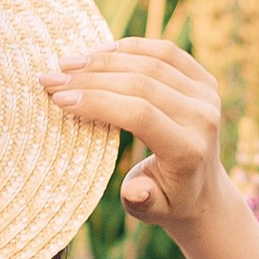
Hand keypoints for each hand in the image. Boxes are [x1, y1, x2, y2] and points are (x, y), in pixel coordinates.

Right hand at [41, 38, 226, 227]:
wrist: (203, 190)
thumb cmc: (166, 201)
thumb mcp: (151, 211)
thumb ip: (141, 201)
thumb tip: (134, 192)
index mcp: (188, 150)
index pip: (140, 115)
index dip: (97, 102)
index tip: (59, 98)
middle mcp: (203, 117)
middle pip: (142, 84)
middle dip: (90, 78)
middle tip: (51, 79)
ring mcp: (207, 94)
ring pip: (151, 62)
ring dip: (104, 59)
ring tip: (66, 64)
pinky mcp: (204, 79)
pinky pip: (164, 52)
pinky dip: (128, 48)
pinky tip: (97, 52)